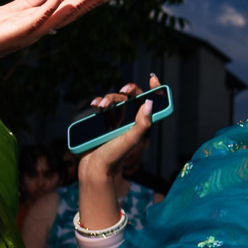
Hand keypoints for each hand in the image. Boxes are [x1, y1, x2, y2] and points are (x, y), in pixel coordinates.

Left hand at [0, 0, 127, 82]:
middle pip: (73, 11)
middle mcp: (37, 29)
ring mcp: (24, 32)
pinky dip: (50, 7)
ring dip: (81, 1)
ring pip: (59, 14)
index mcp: (38, 23)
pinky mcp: (8, 32)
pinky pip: (34, 19)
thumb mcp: (8, 11)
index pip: (72, 7)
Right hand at [78, 75, 159, 190]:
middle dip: (128, 89)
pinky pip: (103, 107)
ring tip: (101, 105)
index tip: (152, 78)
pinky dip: (99, 102)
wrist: (93, 169)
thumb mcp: (130, 140)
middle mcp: (130, 122)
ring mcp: (116, 122)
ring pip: (116, 100)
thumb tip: (150, 102)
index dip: (154, 90)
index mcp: (141, 125)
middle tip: (124, 89)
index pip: (151, 103)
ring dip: (110, 97)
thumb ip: (141, 124)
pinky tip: (95, 104)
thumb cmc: (114, 157)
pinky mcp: (103, 124)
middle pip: (132, 97)